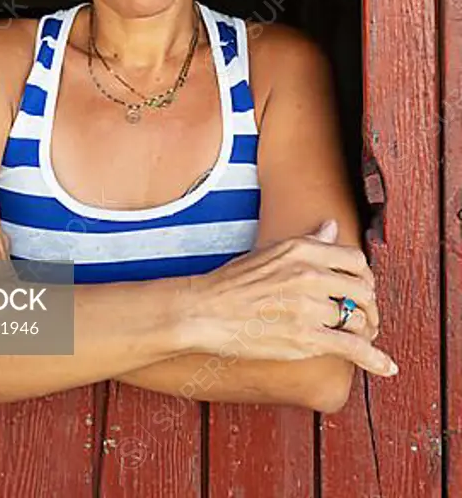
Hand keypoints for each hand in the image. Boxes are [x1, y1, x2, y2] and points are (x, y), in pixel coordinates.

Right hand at [183, 219, 397, 377]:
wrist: (207, 311)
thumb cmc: (234, 281)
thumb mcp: (272, 251)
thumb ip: (308, 241)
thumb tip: (332, 226)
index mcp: (301, 249)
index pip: (354, 259)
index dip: (364, 277)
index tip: (361, 289)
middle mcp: (309, 274)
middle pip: (363, 289)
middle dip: (370, 306)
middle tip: (365, 317)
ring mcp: (309, 307)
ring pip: (359, 319)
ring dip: (367, 331)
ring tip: (363, 339)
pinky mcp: (306, 338)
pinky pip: (353, 348)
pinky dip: (375, 360)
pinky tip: (386, 367)